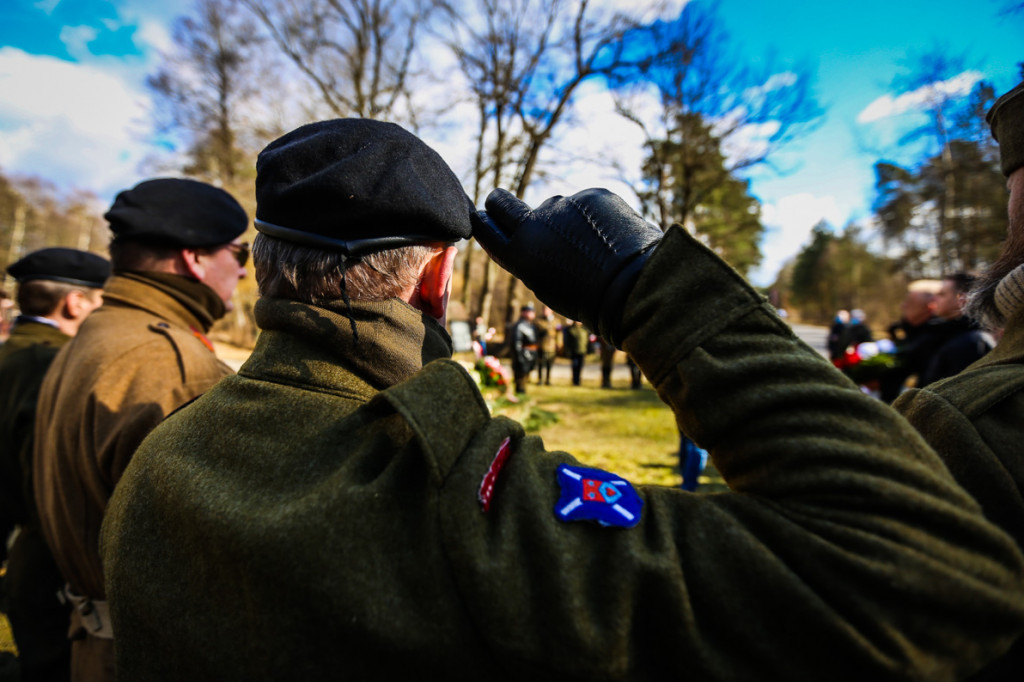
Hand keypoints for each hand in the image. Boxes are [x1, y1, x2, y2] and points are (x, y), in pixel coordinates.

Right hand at [472, 188, 661, 344]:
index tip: (485, 218)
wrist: (633, 287)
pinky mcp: (591, 195)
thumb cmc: (590, 299)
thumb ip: (530, 257)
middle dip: (501, 203)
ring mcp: (562, 205)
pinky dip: (595, 218)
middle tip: (512, 211)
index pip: (484, 226)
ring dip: (566, 221)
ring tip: (593, 248)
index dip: (484, 221)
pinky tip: (611, 238)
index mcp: (519, 253)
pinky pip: (586, 205)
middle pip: (501, 201)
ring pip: (556, 209)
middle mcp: (534, 224)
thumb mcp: (547, 285)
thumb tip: (524, 237)